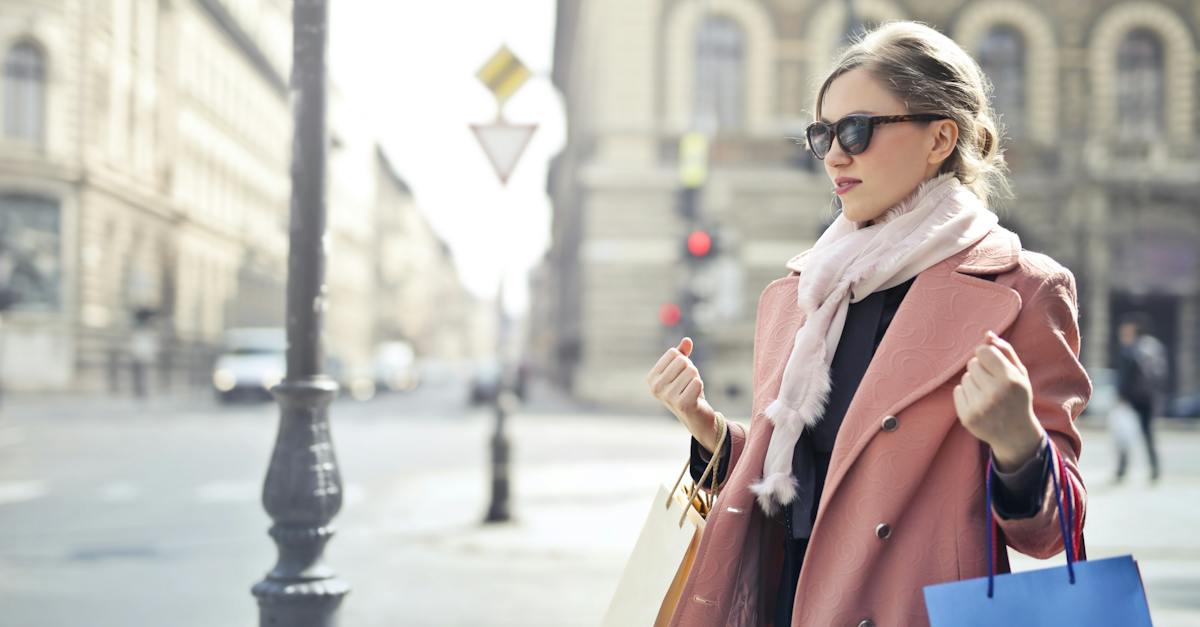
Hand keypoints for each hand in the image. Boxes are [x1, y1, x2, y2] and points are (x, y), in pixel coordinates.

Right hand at [646, 337, 719, 450]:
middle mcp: (656, 388)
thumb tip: (687, 340)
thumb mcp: (683, 370)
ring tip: (692, 391)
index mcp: (651, 378)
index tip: (681, 375)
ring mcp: (667, 397)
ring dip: (696, 379)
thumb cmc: (687, 390)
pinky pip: (697, 383)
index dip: (683, 360)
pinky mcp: (682, 404)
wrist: (696, 417)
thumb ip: (682, 354)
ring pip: (691, 371)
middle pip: (682, 361)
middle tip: (689, 385)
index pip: (673, 353)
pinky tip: (695, 398)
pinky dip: (700, 387)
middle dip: (691, 370)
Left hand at [953, 331, 1044, 470]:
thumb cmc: (1017, 397)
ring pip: (965, 377)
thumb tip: (986, 333)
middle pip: (972, 363)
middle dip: (981, 369)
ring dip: (974, 382)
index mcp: (1010, 380)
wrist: (1016, 434)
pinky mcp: (967, 417)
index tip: (994, 364)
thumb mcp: (1019, 373)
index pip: (983, 351)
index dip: (987, 355)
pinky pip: (957, 391)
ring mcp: (979, 407)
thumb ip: (1005, 350)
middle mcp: (994, 394)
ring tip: (988, 394)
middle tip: (994, 383)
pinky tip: (980, 403)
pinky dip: (966, 394)